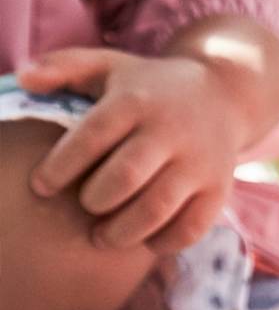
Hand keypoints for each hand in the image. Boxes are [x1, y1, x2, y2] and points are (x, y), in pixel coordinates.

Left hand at [18, 45, 246, 254]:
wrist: (224, 94)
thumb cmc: (149, 88)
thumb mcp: (109, 67)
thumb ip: (63, 68)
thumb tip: (23, 79)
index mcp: (137, 99)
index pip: (92, 136)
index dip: (60, 167)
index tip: (41, 185)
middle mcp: (171, 129)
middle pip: (124, 177)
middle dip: (93, 200)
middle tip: (85, 205)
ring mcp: (200, 161)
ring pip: (156, 208)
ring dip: (120, 232)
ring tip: (103, 234)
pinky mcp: (219, 188)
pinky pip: (190, 228)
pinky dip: (162, 242)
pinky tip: (145, 236)